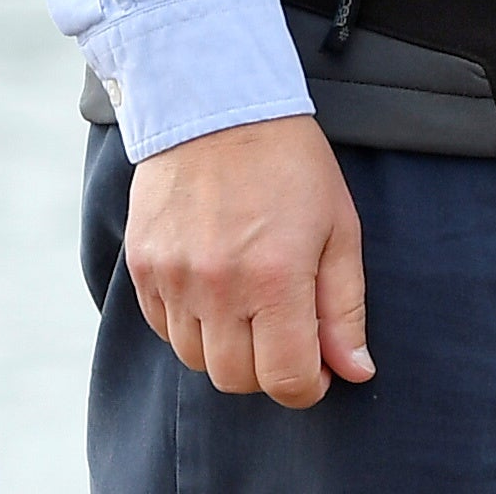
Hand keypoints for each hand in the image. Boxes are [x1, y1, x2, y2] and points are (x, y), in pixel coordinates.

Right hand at [122, 114, 373, 406]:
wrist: (216, 109)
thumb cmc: (291, 166)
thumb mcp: (339, 229)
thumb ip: (344, 308)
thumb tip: (354, 371)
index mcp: (275, 278)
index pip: (286, 378)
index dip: (308, 387)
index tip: (318, 370)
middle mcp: (217, 287)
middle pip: (236, 380)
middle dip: (268, 372)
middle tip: (287, 336)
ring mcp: (172, 280)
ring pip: (196, 360)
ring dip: (228, 349)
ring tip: (251, 303)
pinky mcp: (141, 269)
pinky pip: (163, 329)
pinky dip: (191, 325)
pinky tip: (215, 288)